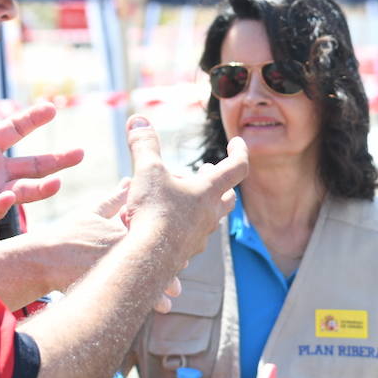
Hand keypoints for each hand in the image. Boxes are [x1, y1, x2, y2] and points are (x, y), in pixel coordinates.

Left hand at [0, 86, 84, 236]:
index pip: (13, 130)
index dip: (32, 119)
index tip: (51, 107)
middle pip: (32, 164)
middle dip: (57, 160)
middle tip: (81, 153)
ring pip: (24, 189)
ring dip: (41, 188)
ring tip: (57, 183)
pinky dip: (2, 202)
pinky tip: (7, 196)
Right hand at [121, 115, 247, 263]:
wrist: (149, 259)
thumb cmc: (154, 212)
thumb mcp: (147, 171)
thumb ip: (144, 144)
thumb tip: (137, 118)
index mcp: (208, 191)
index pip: (237, 167)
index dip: (240, 151)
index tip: (237, 142)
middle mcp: (210, 215)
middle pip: (228, 198)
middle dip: (221, 183)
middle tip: (209, 171)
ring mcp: (200, 236)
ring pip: (210, 218)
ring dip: (201, 205)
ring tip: (185, 196)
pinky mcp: (186, 253)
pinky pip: (192, 236)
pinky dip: (185, 226)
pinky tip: (170, 225)